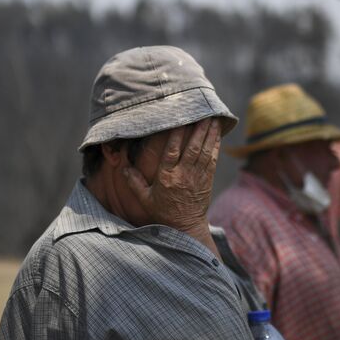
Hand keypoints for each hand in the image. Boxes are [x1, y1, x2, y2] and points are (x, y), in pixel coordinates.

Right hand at [124, 118, 220, 232]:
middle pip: (192, 148)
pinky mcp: (207, 179)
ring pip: (204, 151)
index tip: (180, 120)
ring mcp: (197, 177)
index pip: (172, 152)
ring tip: (213, 118)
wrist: (185, 226)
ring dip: (209, 134)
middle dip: (199, 129)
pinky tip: (217, 133)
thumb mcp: (145, 199)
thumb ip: (134, 182)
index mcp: (167, 177)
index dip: (177, 135)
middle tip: (204, 113)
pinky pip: (213, 159)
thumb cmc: (164, 212)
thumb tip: (122, 167)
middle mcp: (183, 175)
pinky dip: (215, 145)